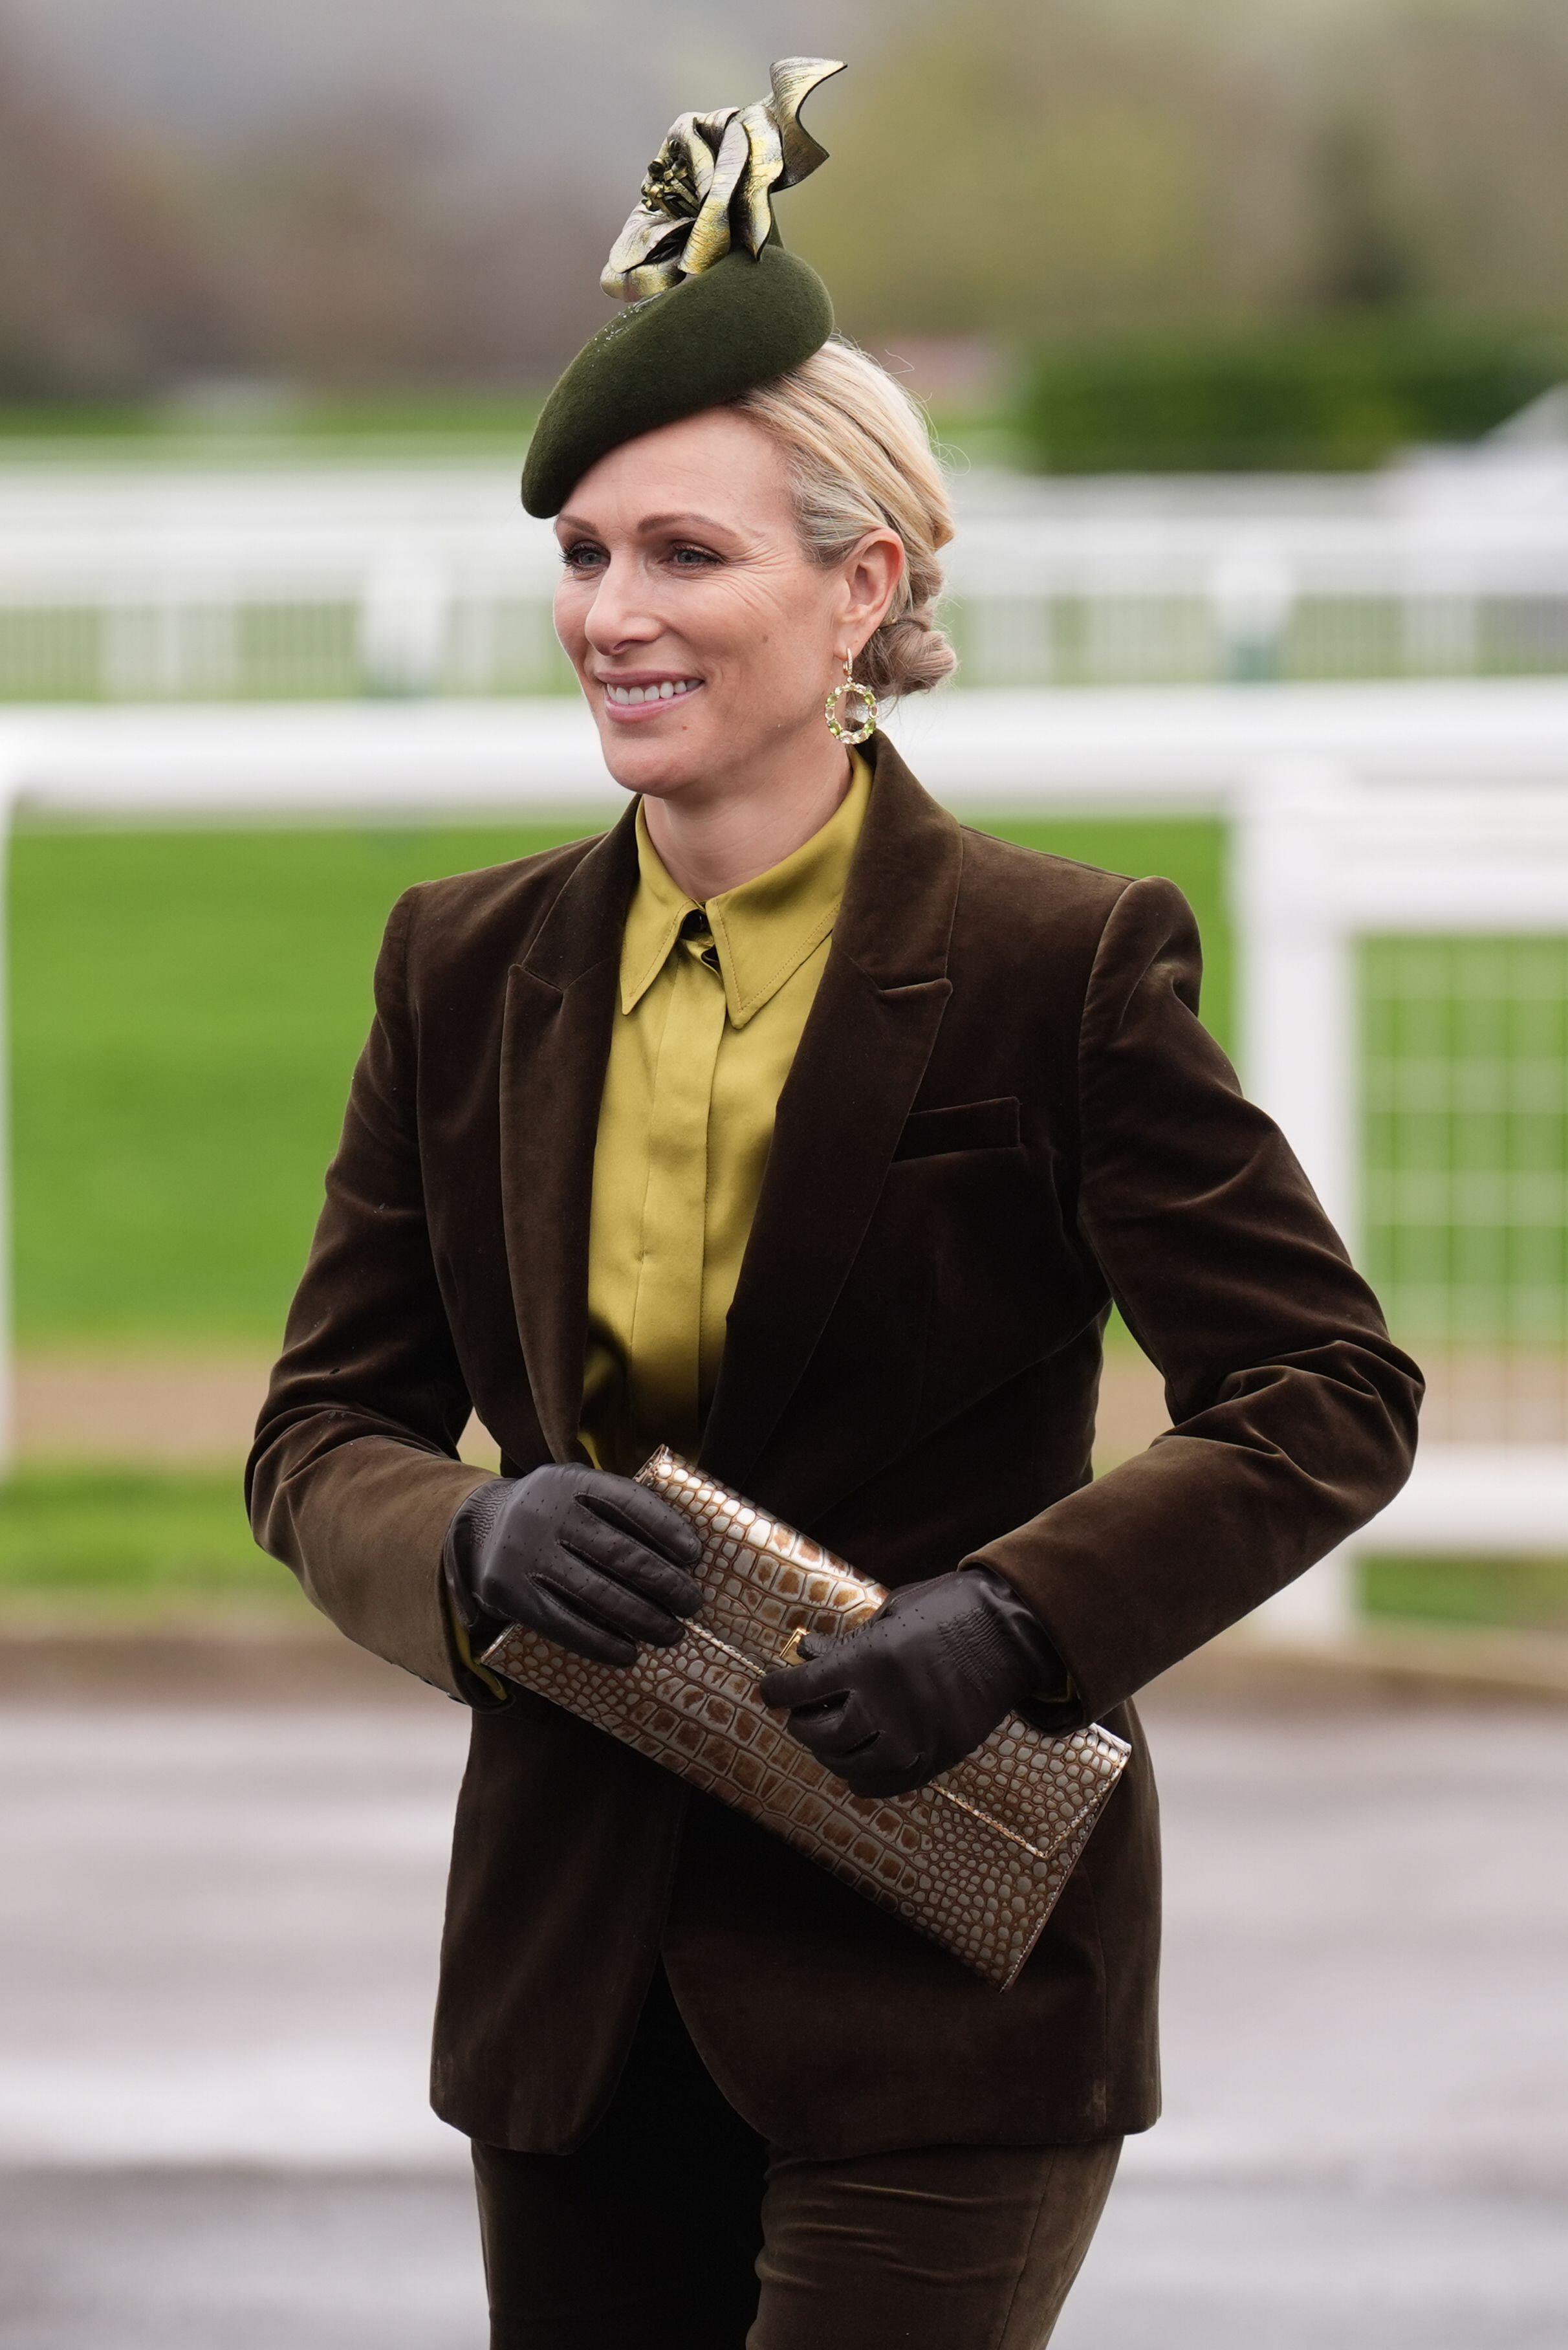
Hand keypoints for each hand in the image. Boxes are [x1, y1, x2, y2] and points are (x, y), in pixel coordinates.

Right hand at [444, 1464, 703, 1668]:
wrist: (478, 1529)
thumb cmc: (553, 1515)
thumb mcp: (579, 1492)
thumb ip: (621, 1508)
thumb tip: (685, 1551)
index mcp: (571, 1481)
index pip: (629, 1502)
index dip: (667, 1529)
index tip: (696, 1556)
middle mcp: (545, 1512)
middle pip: (619, 1553)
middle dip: (664, 1583)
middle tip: (692, 1603)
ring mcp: (524, 1554)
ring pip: (595, 1593)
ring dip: (642, 1618)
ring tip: (672, 1633)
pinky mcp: (509, 1592)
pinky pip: (563, 1624)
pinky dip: (601, 1643)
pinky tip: (628, 1654)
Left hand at [757, 1566, 1067, 1799]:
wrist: (1012, 1632)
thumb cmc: (950, 1608)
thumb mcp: (892, 1612)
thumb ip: (849, 1640)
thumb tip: (808, 1653)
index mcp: (871, 1659)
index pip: (804, 1686)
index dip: (778, 1690)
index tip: (769, 1692)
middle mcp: (888, 1704)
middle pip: (823, 1733)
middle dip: (802, 1726)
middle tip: (799, 1717)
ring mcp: (915, 1736)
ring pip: (851, 1764)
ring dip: (830, 1755)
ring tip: (826, 1742)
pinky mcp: (939, 1756)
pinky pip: (888, 1784)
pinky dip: (864, 1780)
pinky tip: (855, 1770)